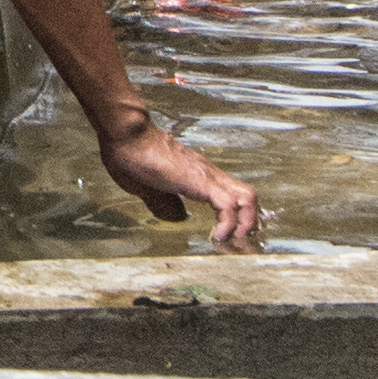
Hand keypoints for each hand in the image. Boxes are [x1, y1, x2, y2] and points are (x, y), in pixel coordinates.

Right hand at [105, 118, 262, 251]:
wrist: (127, 135)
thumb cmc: (130, 155)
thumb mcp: (147, 186)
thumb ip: (163, 202)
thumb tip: (177, 217)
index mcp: (198, 175)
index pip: (233, 194)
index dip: (237, 217)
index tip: (231, 237)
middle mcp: (209, 173)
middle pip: (249, 196)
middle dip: (250, 223)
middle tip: (240, 243)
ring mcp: (207, 175)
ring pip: (248, 199)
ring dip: (245, 224)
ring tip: (233, 242)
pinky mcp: (201, 182)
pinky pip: (227, 206)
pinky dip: (228, 225)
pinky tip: (216, 237)